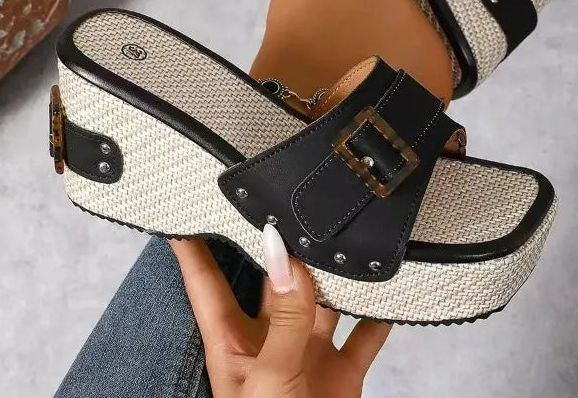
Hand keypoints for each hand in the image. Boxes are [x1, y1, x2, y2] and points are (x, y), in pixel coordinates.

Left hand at [171, 225, 390, 396]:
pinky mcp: (343, 371)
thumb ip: (284, 319)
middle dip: (280, 244)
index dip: (192, 244)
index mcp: (232, 343)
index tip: (186, 204)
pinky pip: (366, 331)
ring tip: (346, 228)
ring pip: (323, 297)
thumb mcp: (271, 380)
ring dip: (336, 271)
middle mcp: (270, 340)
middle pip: (273, 279)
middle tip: (288, 197)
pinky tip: (391, 284)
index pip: (205, 282)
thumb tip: (283, 254)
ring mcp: (307, 354)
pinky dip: (380, 310)